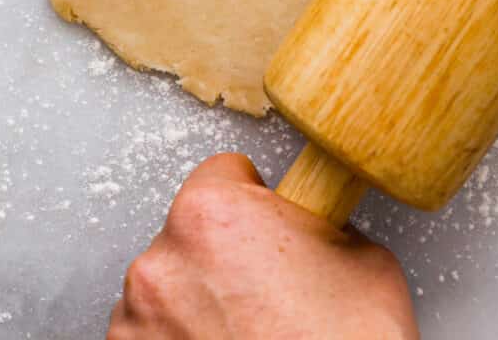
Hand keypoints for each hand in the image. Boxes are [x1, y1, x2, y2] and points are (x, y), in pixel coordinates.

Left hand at [107, 153, 418, 339]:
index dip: (256, 203)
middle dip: (224, 259)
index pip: (223, 174)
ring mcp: (136, 325)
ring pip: (168, 291)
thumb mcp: (362, 258)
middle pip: (190, 235)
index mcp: (211, 214)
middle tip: (267, 295)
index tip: (269, 230)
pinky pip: (152, 338)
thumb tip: (309, 228)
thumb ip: (317, 224)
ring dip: (196, 306)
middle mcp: (160, 264)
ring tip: (247, 335)